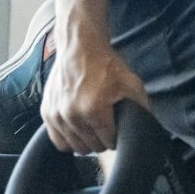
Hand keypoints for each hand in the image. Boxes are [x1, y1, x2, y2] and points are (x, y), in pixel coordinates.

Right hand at [40, 30, 148, 152]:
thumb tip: (147, 126)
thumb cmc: (105, 64)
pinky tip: (77, 128)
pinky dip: (68, 139)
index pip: (108, 142)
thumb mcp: (131, 81)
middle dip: (101, 139)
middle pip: (92, 147)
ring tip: (91, 127)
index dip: (116, 136)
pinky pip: (58, 141)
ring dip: (86, 141)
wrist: (80, 46)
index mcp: (94, 109)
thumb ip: (141, 106)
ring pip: (75, 147)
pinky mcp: (47, 113)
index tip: (116, 128)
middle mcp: (73, 115)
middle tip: (105, 127)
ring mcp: (58, 115)